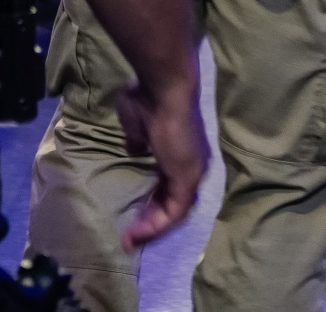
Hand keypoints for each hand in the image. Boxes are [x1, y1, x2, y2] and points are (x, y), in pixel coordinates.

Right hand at [116, 76, 207, 248]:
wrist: (163, 86)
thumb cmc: (147, 99)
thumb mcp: (136, 126)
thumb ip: (138, 142)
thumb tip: (137, 151)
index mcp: (181, 153)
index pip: (168, 185)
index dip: (152, 201)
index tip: (134, 213)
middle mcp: (193, 166)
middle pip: (174, 203)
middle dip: (151, 221)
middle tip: (131, 236)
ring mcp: (193, 173)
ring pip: (175, 212)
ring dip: (152, 228)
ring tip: (131, 239)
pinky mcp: (188, 179)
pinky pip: (174, 212)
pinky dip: (157, 224)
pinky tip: (139, 232)